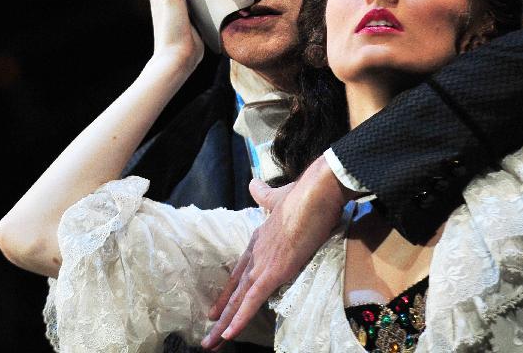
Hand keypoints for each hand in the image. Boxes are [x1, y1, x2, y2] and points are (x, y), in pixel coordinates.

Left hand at [201, 157, 353, 349]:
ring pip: (239, 300)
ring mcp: (263, 263)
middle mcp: (256, 253)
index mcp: (259, 238)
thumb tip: (253, 184)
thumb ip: (264, 195)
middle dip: (221, 313)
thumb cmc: (304, 195)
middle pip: (235, 289)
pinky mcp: (273, 271)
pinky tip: (228, 333)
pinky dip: (240, 318)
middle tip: (208, 333)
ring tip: (210, 342)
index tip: (217, 306)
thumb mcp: (280, 196)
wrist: (314, 193)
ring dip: (224, 323)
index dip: (229, 291)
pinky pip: (253, 301)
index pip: (240, 271)